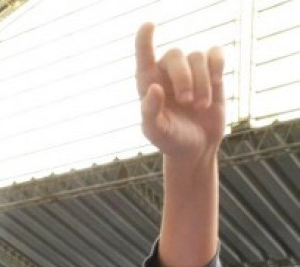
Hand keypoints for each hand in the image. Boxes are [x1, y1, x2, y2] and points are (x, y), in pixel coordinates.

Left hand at [135, 23, 225, 159]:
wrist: (196, 147)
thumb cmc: (170, 139)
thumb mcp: (156, 132)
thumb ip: (150, 112)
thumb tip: (154, 88)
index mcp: (147, 82)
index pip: (143, 55)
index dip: (144, 39)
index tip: (148, 25)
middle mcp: (166, 72)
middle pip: (175, 55)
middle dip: (184, 77)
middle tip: (187, 102)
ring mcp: (189, 70)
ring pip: (197, 57)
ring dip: (202, 83)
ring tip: (200, 107)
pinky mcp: (210, 72)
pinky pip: (215, 53)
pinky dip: (217, 65)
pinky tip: (216, 82)